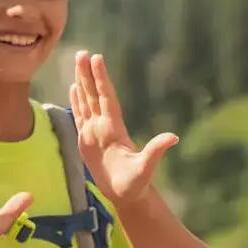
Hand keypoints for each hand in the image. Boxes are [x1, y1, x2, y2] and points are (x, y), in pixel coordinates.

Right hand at [71, 51, 177, 206]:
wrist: (128, 195)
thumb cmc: (137, 184)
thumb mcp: (146, 168)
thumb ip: (156, 151)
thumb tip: (174, 137)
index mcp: (115, 129)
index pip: (106, 98)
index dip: (101, 79)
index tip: (97, 58)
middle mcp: (105, 126)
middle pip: (95, 95)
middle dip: (88, 74)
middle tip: (82, 52)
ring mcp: (96, 132)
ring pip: (87, 101)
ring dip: (82, 82)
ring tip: (78, 62)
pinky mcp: (87, 140)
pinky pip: (80, 116)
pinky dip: (76, 101)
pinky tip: (73, 88)